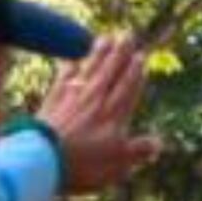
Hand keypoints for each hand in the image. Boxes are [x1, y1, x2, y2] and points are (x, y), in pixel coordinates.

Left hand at [39, 35, 162, 193]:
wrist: (42, 159)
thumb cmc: (83, 165)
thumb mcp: (118, 165)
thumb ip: (138, 151)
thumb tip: (158, 144)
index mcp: (114, 115)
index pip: (128, 88)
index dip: (135, 72)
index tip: (141, 56)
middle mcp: (96, 101)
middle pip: (110, 72)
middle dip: (120, 53)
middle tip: (127, 35)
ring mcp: (73, 98)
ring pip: (90, 70)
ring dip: (99, 53)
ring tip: (106, 38)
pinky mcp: (52, 100)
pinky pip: (64, 77)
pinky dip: (70, 66)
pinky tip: (73, 59)